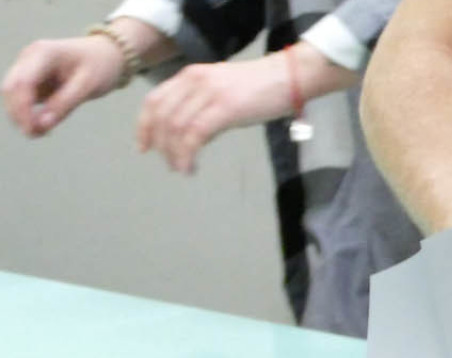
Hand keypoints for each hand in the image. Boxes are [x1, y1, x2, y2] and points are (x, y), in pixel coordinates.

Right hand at [2, 36, 124, 136]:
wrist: (106, 54)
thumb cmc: (100, 66)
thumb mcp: (88, 85)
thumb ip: (65, 103)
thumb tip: (42, 125)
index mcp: (43, 53)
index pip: (22, 82)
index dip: (22, 108)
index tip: (33, 129)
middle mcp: (29, 57)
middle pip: (10, 88)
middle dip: (18, 114)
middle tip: (36, 135)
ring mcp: (27, 67)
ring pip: (12, 95)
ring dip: (21, 115)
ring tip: (42, 133)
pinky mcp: (31, 79)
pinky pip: (22, 98)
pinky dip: (28, 113)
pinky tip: (43, 127)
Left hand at [136, 45, 345, 173]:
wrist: (287, 78)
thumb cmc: (260, 88)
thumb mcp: (222, 92)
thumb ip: (202, 108)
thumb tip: (192, 137)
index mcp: (190, 76)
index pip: (154, 100)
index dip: (144, 125)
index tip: (145, 146)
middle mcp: (193, 81)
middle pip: (161, 116)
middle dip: (159, 143)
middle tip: (167, 163)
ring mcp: (209, 94)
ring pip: (175, 127)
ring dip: (173, 153)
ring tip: (181, 168)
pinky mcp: (224, 108)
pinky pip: (194, 135)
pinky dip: (187, 154)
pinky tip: (190, 166)